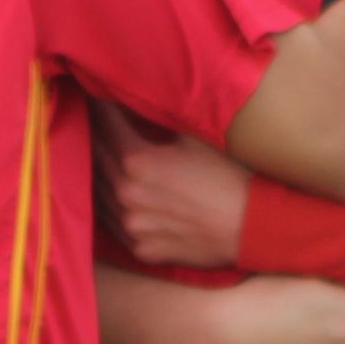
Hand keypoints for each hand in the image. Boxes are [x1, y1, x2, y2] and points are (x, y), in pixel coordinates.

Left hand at [100, 109, 255, 269]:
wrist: (252, 226)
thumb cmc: (229, 176)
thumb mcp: (195, 137)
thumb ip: (160, 120)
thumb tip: (141, 99)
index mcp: (136, 161)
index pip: (107, 126)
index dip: (102, 108)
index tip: (97, 94)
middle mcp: (126, 194)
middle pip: (98, 159)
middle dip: (96, 137)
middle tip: (92, 120)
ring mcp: (132, 225)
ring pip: (100, 195)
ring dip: (100, 173)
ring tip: (98, 156)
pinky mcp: (142, 249)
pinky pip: (116, 225)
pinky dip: (113, 208)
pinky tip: (116, 197)